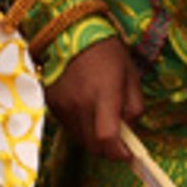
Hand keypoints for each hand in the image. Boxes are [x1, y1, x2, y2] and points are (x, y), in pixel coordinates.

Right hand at [48, 36, 142, 161]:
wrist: (70, 32)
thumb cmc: (107, 52)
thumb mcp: (131, 76)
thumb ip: (135, 107)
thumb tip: (130, 130)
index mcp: (103, 95)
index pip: (107, 138)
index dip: (119, 153)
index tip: (129, 154)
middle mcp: (80, 104)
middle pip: (93, 146)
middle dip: (108, 150)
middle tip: (118, 141)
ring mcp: (62, 105)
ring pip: (80, 138)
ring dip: (93, 138)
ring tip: (101, 121)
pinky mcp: (51, 103)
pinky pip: (68, 125)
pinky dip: (80, 126)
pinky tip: (85, 109)